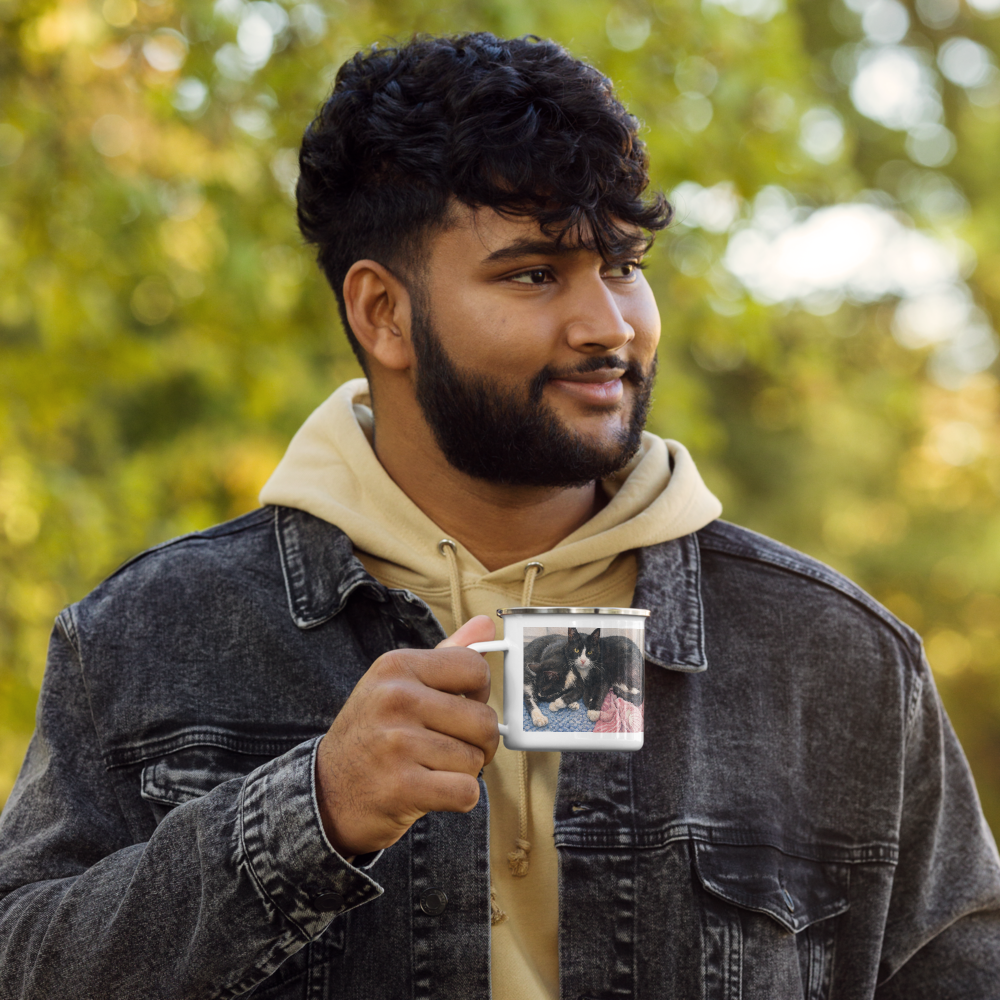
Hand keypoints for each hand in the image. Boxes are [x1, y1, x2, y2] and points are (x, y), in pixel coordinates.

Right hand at [315, 615, 498, 858]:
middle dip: (478, 742)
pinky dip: (458, 798)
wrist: (326, 793)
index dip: (479, 694)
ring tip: (429, 768)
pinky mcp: (401, 787)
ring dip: (462, 772)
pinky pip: (466, 792)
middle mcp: (395, 698)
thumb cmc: (373, 734)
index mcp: (397, 666)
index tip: (461, 708)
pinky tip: (431, 791)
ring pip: (475, 759)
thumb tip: (486, 622)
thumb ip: (446, 654)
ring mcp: (397, 743)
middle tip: (450, 748)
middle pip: (483, 720)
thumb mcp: (398, 684)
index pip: (475, 669)